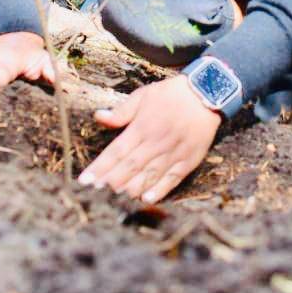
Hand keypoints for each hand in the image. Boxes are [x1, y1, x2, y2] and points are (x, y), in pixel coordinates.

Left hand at [79, 75, 220, 202]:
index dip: (100, 167)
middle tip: (94, 195)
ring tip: (114, 201)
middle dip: (110, 182)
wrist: (207, 92)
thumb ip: (122, 111)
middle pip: (130, 167)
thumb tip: (98, 116)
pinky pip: (172, 179)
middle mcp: (156, 142)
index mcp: (143, 126)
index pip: (116, 151)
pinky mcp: (188, 160)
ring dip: (130, 189)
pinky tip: (146, 199)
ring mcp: (173, 152)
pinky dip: (160, 190)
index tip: (84, 180)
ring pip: (149, 176)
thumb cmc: (171, 94)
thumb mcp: (144, 95)